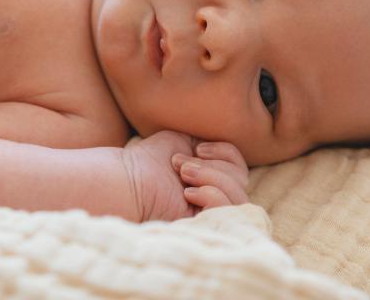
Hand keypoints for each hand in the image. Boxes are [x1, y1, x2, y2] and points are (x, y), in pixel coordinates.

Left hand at [120, 131, 248, 220]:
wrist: (127, 178)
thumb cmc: (150, 158)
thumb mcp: (185, 140)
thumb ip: (212, 146)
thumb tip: (231, 154)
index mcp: (212, 178)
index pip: (241, 170)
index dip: (227, 153)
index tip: (198, 148)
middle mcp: (214, 197)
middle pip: (242, 182)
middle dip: (214, 167)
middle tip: (181, 166)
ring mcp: (209, 214)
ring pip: (239, 197)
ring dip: (212, 177)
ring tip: (182, 175)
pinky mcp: (203, 228)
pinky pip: (227, 211)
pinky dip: (212, 196)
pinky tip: (187, 193)